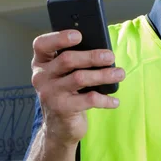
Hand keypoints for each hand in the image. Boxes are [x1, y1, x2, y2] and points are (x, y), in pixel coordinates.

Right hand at [31, 30, 124, 145]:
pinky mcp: (62, 108)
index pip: (42, 44)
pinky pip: (88, 100)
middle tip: (110, 56)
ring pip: (80, 78)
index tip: (79, 35)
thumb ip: (75, 60)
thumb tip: (102, 51)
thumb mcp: (65, 74)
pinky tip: (114, 100)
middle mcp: (41, 76)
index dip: (59, 38)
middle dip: (92, 56)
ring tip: (119, 74)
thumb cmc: (67, 92)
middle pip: (67, 60)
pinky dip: (105, 99)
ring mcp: (50, 93)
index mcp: (41, 62)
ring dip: (103, 75)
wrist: (58, 126)